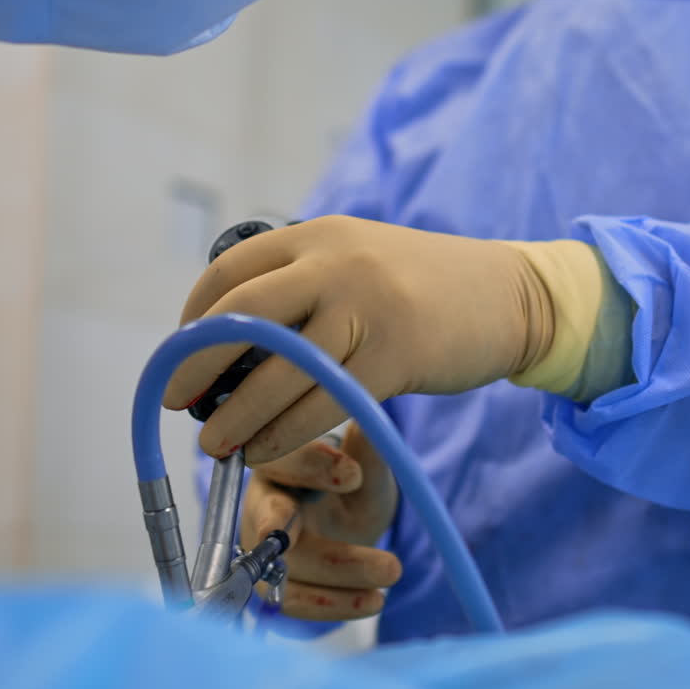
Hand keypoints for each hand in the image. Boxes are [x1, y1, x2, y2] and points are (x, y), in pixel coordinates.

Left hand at [162, 216, 554, 462]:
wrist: (510, 296)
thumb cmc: (424, 288)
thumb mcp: (358, 261)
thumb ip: (302, 285)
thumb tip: (230, 344)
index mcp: (319, 236)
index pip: (230, 272)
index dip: (193, 319)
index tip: (180, 356)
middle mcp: (335, 263)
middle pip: (242, 316)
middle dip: (197, 365)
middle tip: (179, 401)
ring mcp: (365, 306)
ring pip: (279, 371)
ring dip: (237, 416)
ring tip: (216, 445)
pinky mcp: (394, 354)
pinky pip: (322, 404)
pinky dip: (284, 435)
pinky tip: (266, 452)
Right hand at [241, 424, 400, 620]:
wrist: (347, 524)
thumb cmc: (352, 486)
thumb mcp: (368, 466)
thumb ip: (367, 450)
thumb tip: (370, 423)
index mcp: (278, 461)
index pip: (277, 459)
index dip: (309, 465)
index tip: (353, 474)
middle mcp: (260, 504)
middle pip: (271, 519)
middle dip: (312, 533)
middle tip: (358, 539)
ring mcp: (260, 549)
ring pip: (285, 567)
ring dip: (339, 574)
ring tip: (391, 571)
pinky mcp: (270, 585)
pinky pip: (291, 601)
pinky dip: (333, 605)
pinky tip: (374, 600)